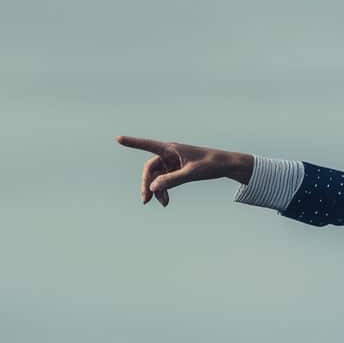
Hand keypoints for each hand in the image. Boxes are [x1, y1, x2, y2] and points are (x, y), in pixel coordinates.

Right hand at [115, 135, 252, 206]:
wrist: (225, 165)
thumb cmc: (210, 164)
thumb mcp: (191, 173)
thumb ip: (172, 180)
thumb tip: (153, 187)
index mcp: (171, 148)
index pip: (148, 144)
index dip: (132, 142)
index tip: (118, 138)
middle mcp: (169, 153)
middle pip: (150, 168)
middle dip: (147, 184)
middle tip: (145, 200)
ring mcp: (172, 162)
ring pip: (157, 177)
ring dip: (156, 190)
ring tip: (162, 204)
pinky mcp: (177, 169)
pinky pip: (165, 180)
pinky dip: (164, 190)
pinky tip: (165, 201)